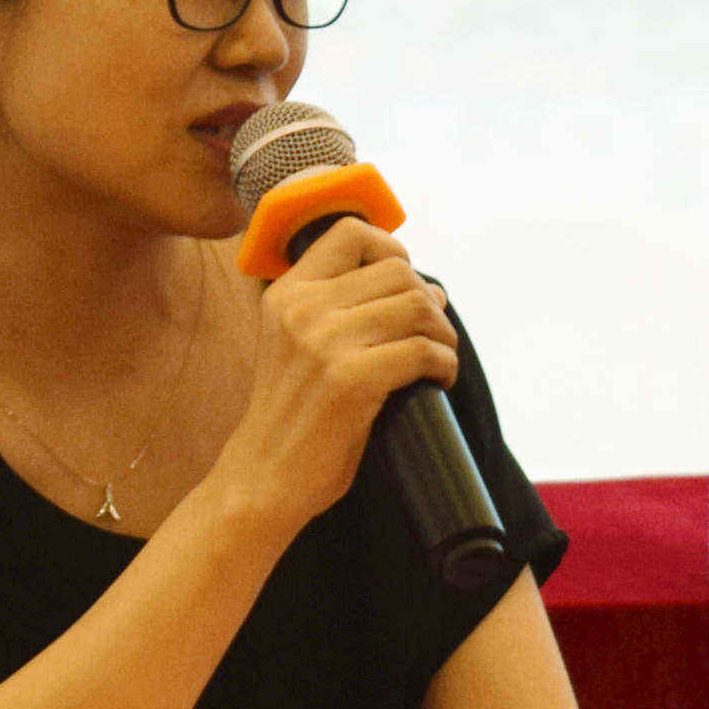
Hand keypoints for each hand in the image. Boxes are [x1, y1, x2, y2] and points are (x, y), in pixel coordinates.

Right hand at [211, 218, 457, 533]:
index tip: (405, 284)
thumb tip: (431, 292)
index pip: (351, 233)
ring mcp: (327, 343)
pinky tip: (438, 380)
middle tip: (431, 334)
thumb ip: (344, 310)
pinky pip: (422, 352)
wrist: (264, 474)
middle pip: (397, 270)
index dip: (392, 250)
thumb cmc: (290, 415)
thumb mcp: (297, 345)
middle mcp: (304, 308)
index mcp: (287, 293)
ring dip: (442, 333)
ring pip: (417, 306)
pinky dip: (443, 365)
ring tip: (439, 358)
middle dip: (427, 300)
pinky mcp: (353, 380)